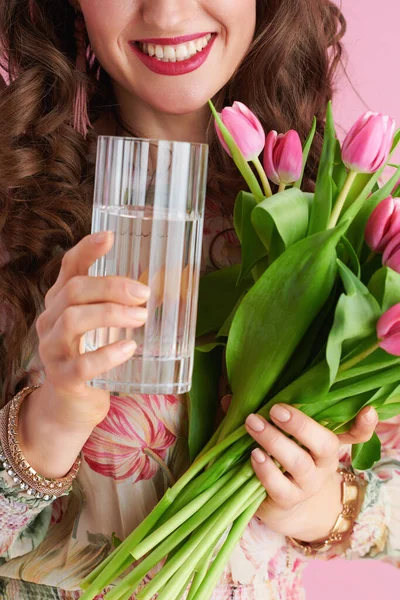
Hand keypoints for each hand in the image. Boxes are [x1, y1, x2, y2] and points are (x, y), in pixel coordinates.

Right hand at [34, 231, 149, 428]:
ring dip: (112, 314)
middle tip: (144, 295)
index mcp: (61, 303)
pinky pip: (83, 364)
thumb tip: (165, 287)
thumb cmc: (91, 359)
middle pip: (74, 290)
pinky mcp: (63, 379)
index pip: (68, 268)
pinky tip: (129, 349)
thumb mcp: (100, 328)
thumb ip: (119, 307)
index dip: (87, 249)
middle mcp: (51, 321)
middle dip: (112, 287)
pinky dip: (108, 354)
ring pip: (75, 320)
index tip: (110, 237)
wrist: (69, 407)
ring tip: (140, 318)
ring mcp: (53, 350)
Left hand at [244, 403, 377, 540]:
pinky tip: (254, 456)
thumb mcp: (280, 438)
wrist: (289, 509)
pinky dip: (266, 471)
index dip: (363, 425)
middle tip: (275, 409)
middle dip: (301, 425)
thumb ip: (261, 417)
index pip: (354, 434)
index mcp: (326, 444)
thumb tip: (229, 398)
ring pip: (300, 464)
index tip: (367, 410)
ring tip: (253, 424)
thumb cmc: (283, 461)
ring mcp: (307, 484)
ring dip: (275, 442)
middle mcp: (323, 464)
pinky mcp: (288, 501)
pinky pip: (280, 487)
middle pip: (324, 444)